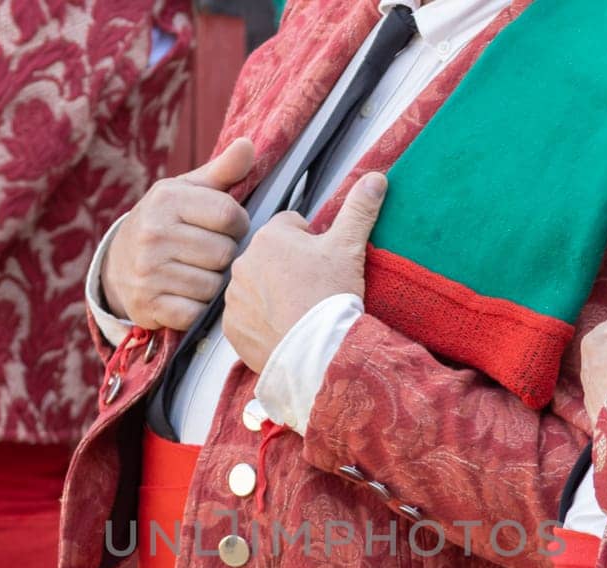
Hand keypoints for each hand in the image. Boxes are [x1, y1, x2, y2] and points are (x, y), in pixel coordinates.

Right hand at [101, 138, 254, 330]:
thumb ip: (222, 172)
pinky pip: (195, 313)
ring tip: (198, 274)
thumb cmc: (165, 223)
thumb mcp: (187, 192)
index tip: (229, 228)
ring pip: (213, 287)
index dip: (239, 225)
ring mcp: (148, 271)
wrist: (118, 264)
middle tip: (210, 254)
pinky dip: (197, 309)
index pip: (230, 215)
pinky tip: (188, 296)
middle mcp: (153, 233)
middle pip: (224, 253)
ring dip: (213, 286)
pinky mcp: (148, 305)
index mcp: (166, 200)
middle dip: (225, 256)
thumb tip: (248, 146)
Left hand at [223, 171, 387, 373]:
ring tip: (298, 311)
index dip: (310, 243)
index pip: (289, 227)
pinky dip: (261, 322)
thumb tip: (375, 178)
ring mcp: (234, 296)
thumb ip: (359, 209)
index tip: (322, 264)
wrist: (318, 351)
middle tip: (312, 289)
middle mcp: (243, 262)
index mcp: (269, 236)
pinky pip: (245, 317)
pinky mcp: (231, 327)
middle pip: (270, 257)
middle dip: (288, 268)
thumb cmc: (331, 297)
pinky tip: (283, 329)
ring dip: (272, 294)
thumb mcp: (349, 247)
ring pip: (256, 287)